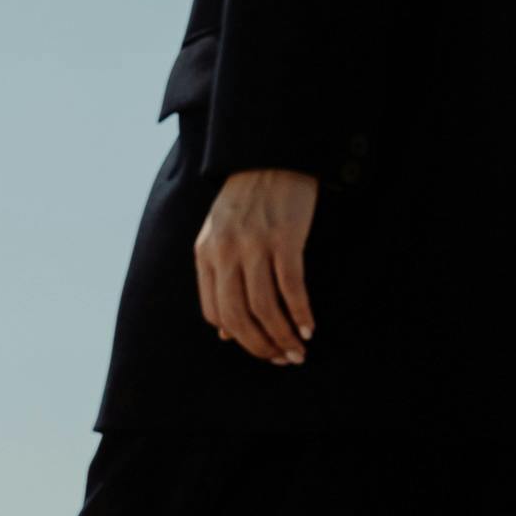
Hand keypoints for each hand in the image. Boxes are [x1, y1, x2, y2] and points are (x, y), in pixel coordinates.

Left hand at [195, 167, 319, 364]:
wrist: (272, 155)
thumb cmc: (248, 199)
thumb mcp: (221, 235)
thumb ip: (219, 280)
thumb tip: (224, 333)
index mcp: (205, 253)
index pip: (216, 313)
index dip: (239, 339)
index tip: (261, 350)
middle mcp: (225, 251)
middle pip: (239, 316)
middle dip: (262, 346)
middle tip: (283, 360)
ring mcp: (254, 245)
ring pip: (265, 307)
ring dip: (283, 336)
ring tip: (299, 351)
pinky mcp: (285, 238)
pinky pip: (291, 288)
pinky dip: (301, 313)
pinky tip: (310, 327)